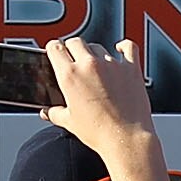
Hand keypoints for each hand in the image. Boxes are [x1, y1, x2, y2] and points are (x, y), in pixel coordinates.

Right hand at [39, 38, 160, 165]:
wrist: (126, 139)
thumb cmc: (99, 132)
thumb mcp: (69, 122)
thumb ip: (55, 112)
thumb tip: (48, 111)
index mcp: (70, 75)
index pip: (55, 47)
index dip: (54, 49)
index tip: (56, 53)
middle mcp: (90, 65)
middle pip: (76, 42)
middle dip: (72, 49)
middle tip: (74, 61)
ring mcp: (112, 64)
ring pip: (98, 46)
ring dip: (94, 54)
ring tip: (96, 68)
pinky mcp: (131, 68)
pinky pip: (128, 47)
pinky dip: (123, 47)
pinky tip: (120, 50)